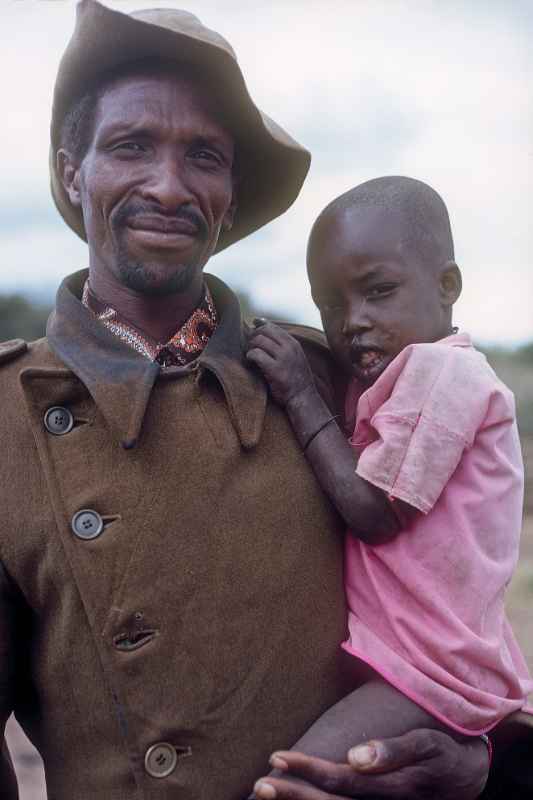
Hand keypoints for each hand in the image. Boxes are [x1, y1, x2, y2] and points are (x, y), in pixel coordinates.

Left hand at [246, 321, 314, 406]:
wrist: (303, 397)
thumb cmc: (296, 378)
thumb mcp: (295, 357)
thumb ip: (284, 345)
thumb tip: (265, 331)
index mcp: (293, 344)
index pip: (273, 327)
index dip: (260, 325)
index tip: (253, 327)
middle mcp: (289, 348)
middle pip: (264, 331)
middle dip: (253, 335)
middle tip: (249, 344)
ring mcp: (283, 358)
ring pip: (259, 341)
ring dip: (250, 345)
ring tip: (249, 353)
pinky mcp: (275, 369)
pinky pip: (257, 354)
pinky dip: (250, 355)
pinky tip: (250, 360)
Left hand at [252, 730, 488, 798]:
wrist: (465, 777)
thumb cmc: (440, 754)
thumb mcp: (425, 745)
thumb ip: (392, 751)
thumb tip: (354, 755)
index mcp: (391, 791)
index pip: (340, 782)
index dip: (307, 771)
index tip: (277, 757)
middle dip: (292, 796)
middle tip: (260, 783)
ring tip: (265, 793)